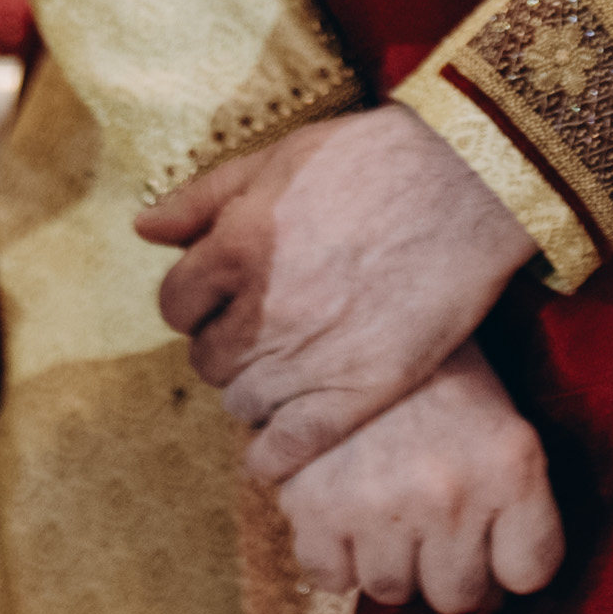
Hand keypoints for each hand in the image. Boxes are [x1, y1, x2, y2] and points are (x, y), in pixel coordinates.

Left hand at [135, 104, 538, 482]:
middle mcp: (264, 309)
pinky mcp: (360, 389)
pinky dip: (273, 455)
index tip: (224, 301)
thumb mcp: (279, 158)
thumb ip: (204, 198)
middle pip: (208, 359)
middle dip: (226, 346)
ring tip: (287, 372)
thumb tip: (143, 229)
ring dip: (255, 390)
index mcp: (236, 248)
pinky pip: (290, 446)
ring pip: (243, 401)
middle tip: (262, 333)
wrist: (469, 182)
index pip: (177, 306)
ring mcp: (311, 355)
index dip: (198, 303)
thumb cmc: (373, 160)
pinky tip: (279, 446)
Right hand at [272, 346, 566, 612]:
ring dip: (391, 566)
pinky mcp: (315, 506)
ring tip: (387, 520)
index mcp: (510, 468)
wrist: (356, 308)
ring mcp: (379, 505)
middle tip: (434, 540)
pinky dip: (335, 559)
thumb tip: (503, 587)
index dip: (511, 569)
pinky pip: (331, 579)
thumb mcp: (503, 418)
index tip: (495, 554)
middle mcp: (450, 495)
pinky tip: (344, 519)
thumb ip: (516, 500)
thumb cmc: (438, 369)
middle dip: (449, 574)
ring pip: (391, 591)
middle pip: (457, 597)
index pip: (530, 573)